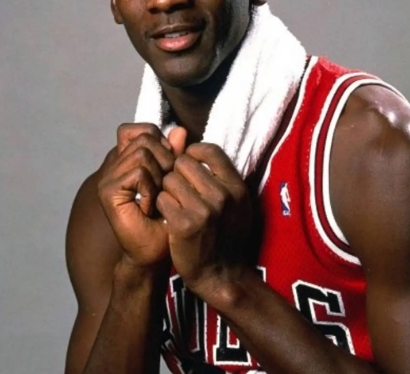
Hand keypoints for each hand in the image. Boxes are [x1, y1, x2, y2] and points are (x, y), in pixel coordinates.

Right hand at [98, 123, 186, 268]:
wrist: (154, 251)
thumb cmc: (166, 217)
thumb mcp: (176, 180)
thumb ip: (176, 154)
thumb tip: (180, 130)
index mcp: (130, 159)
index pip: (144, 130)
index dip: (162, 142)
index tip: (170, 165)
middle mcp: (116, 164)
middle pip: (146, 138)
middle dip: (165, 160)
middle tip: (165, 186)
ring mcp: (109, 176)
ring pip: (143, 154)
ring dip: (158, 177)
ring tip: (156, 198)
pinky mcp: (108, 191)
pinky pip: (138, 173)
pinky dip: (150, 189)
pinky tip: (149, 207)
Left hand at [156, 142, 251, 294]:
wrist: (220, 273)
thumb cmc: (227, 234)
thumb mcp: (237, 204)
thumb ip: (222, 176)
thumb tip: (195, 147)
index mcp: (236, 187)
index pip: (210, 150)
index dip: (193, 152)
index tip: (188, 161)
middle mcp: (222, 195)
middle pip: (184, 162)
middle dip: (177, 172)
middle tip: (179, 188)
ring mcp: (203, 210)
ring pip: (169, 179)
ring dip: (167, 189)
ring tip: (176, 203)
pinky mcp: (183, 224)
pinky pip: (161, 198)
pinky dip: (162, 205)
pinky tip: (170, 215)